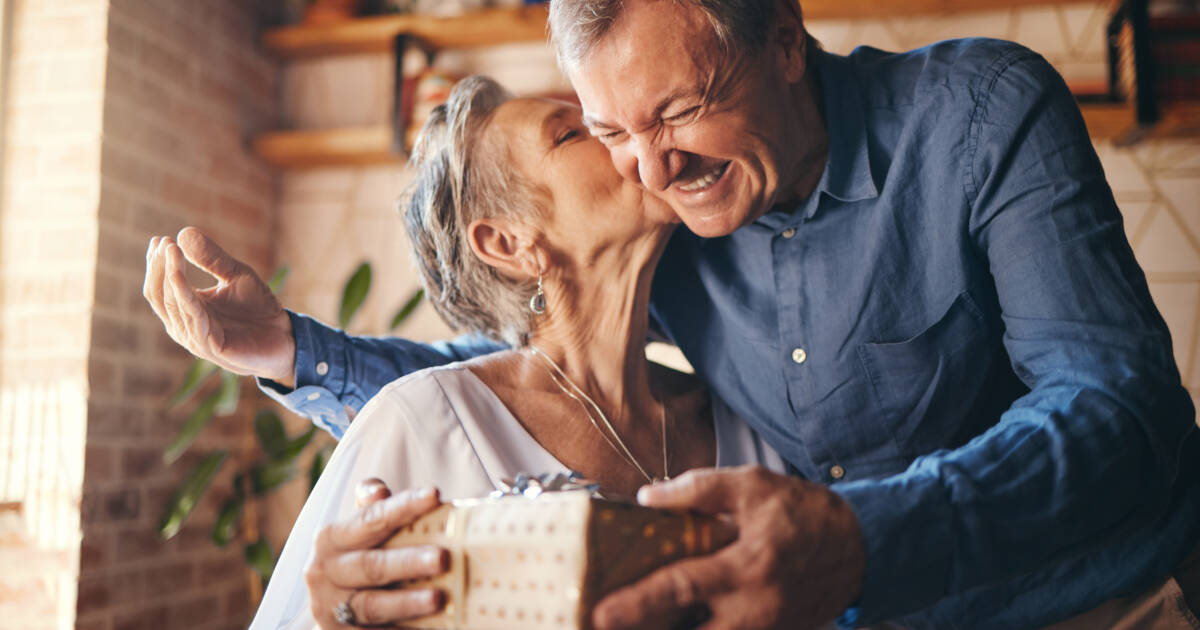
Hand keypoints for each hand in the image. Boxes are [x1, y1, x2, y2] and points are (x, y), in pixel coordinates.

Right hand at [143, 227, 295, 383]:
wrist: (285, 337)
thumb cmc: (259, 309)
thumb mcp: (237, 275)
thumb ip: (212, 258)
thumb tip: (184, 232)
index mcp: (187, 309)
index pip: (160, 286)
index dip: (156, 264)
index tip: (159, 239)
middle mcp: (184, 324)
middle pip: (158, 294)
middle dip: (158, 267)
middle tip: (164, 242)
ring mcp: (194, 337)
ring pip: (170, 303)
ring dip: (168, 275)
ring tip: (171, 249)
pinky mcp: (208, 345)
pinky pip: (190, 316)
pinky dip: (181, 292)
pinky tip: (178, 274)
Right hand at [307, 481, 449, 628]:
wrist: (330, 602)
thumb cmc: (356, 555)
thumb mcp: (358, 529)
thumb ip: (372, 507)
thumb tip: (379, 491)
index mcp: (331, 539)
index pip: (371, 519)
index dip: (403, 507)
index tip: (434, 495)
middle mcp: (325, 573)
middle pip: (371, 566)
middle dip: (407, 562)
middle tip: (442, 557)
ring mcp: (332, 608)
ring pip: (372, 606)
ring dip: (406, 603)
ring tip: (439, 598)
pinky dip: (402, 629)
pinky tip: (433, 625)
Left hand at [592, 466, 864, 629]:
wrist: (861, 547)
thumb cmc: (803, 512)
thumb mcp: (752, 485)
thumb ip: (699, 488)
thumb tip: (647, 497)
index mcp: (747, 567)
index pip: (681, 589)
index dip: (637, 603)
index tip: (601, 612)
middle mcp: (755, 610)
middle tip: (603, 624)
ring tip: (635, 623)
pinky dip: (699, 629)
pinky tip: (676, 620)